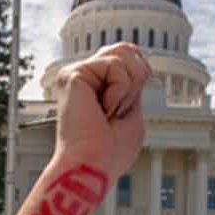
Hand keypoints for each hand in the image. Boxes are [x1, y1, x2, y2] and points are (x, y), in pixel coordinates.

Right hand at [53, 43, 151, 180]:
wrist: (93, 166)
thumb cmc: (110, 152)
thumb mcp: (132, 114)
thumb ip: (133, 88)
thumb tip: (142, 65)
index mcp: (95, 87)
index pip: (126, 57)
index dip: (140, 74)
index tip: (126, 108)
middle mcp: (83, 77)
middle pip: (126, 48)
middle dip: (136, 80)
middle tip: (118, 111)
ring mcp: (76, 74)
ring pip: (123, 53)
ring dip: (127, 89)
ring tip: (108, 112)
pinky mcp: (73, 74)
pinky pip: (114, 65)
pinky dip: (118, 91)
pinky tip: (102, 110)